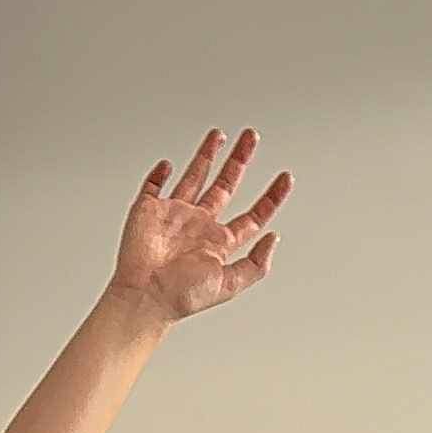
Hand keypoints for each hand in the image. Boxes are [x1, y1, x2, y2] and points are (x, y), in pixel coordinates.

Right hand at [112, 128, 292, 327]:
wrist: (146, 296)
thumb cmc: (181, 297)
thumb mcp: (229, 285)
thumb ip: (255, 265)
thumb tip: (273, 239)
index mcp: (219, 243)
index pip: (252, 216)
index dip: (270, 198)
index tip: (285, 179)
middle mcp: (199, 226)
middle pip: (225, 185)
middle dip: (239, 160)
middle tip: (251, 138)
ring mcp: (174, 216)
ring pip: (195, 177)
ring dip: (207, 155)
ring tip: (219, 136)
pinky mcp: (148, 210)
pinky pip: (153, 186)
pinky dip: (159, 174)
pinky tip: (167, 165)